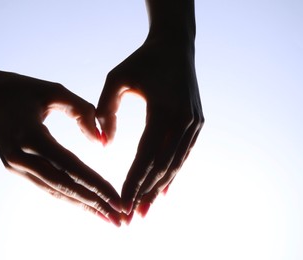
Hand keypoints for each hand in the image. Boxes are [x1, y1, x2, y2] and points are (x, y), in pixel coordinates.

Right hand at [0, 71, 121, 225]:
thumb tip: (101, 141)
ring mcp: (16, 167)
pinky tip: (84, 204)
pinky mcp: (15, 169)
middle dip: (95, 204)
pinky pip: (46, 186)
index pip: (71, 167)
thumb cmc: (18, 88)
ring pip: (55, 191)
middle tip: (120, 220)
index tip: (117, 200)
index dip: (96, 185)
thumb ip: (82, 112)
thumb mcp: (53, 91)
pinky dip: (67, 196)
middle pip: (65, 187)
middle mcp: (22, 158)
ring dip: (83, 205)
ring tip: (107, 218)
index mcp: (31, 137)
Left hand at [97, 37, 203, 218]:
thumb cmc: (141, 61)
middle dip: (146, 191)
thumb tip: (105, 145)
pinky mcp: (197, 124)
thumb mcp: (116, 78)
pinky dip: (172, 173)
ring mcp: (193, 123)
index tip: (121, 199)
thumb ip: (105, 111)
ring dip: (160, 188)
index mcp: (163, 109)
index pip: (146, 153)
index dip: (134, 179)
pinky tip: (163, 190)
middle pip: (162, 165)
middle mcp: (183, 120)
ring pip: (174, 163)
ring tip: (146, 209)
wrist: (175, 47)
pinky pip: (182, 154)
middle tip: (133, 216)